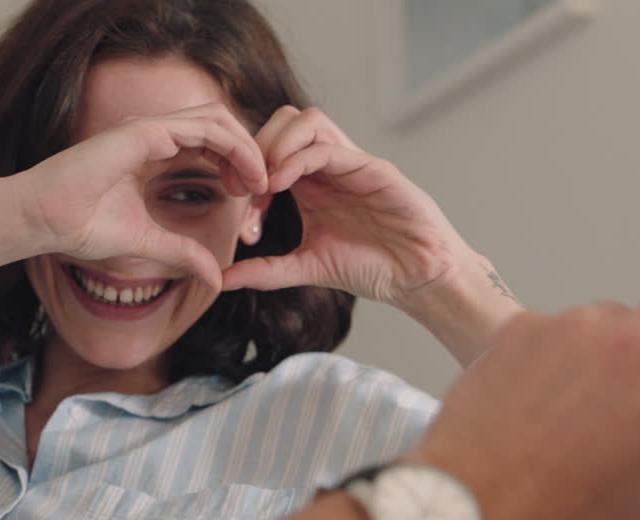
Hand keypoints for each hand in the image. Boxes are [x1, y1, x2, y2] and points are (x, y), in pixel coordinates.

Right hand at [15, 103, 268, 289]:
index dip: (238, 164)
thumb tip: (216, 278)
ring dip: (248, 149)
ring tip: (260, 184)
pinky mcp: (145, 133)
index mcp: (153, 152)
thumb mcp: (150, 243)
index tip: (250, 197)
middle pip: (221, 124)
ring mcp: (150, 129)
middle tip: (263, 189)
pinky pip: (205, 128)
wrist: (43, 220)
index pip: (211, 142)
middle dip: (249, 152)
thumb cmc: (82, 227)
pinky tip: (244, 179)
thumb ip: (185, 254)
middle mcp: (154, 134)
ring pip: (219, 119)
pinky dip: (234, 148)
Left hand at [221, 107, 476, 303]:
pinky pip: (331, 148)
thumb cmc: (373, 269)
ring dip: (277, 144)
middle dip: (256, 146)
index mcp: (314, 182)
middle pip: (285, 120)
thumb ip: (266, 271)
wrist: (418, 279)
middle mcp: (331, 166)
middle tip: (243, 187)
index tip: (237, 207)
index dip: (245, 169)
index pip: (271, 147)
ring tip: (264, 183)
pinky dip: (299, 159)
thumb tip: (222, 280)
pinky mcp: (375, 170)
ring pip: (308, 120)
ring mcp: (353, 163)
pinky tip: (281, 186)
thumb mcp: (307, 268)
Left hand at [411, 270, 639, 519]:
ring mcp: (576, 328)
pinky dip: (562, 350)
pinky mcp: (529, 324)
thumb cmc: (557, 511)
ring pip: (618, 308)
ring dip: (619, 337)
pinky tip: (548, 393)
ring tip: (593, 393)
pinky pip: (561, 324)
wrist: (474, 501)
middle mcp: (631, 345)